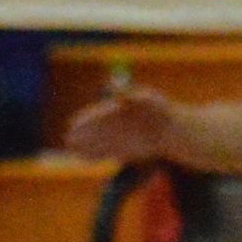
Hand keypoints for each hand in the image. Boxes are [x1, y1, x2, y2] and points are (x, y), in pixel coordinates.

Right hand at [66, 88, 182, 164]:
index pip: (95, 115)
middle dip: (81, 134)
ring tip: (73, 148)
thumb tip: (113, 84)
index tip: (73, 124)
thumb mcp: (146, 99)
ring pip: (96, 143)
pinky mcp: (123, 151)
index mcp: (116, 110)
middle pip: (92, 130)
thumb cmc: (159, 111)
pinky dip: (96, 155)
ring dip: (85, 146)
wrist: (172, 130)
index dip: (84, 120)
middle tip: (69, 139)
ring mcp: (117, 138)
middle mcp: (113, 125)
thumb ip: (127, 94)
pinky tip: (86, 157)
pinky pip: (105, 154)